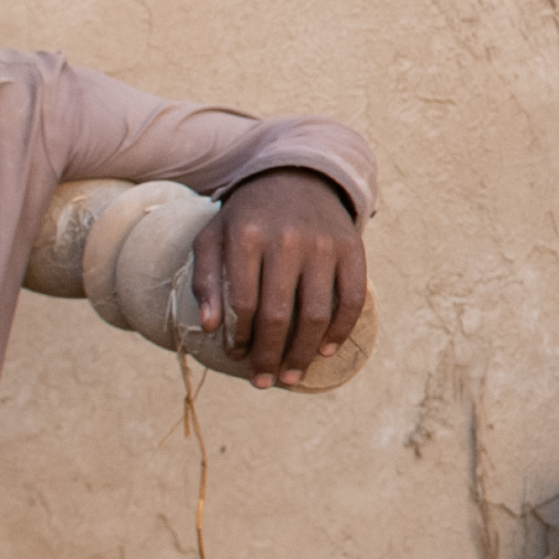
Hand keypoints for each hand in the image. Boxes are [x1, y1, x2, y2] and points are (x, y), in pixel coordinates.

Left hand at [199, 166, 374, 379]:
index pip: (243, 303)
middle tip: (264, 382)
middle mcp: (287, 239)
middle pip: (278, 316)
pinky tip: (325, 350)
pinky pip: (352, 299)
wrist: (296, 176)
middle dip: (269, 357)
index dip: (240, 338)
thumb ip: (206, 279)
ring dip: (303, 354)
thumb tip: (209, 327)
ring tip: (291, 376)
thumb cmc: (248, 217)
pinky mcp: (352, 247)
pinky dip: (340, 331)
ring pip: (316, 314)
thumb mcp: (214, 236)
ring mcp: (323, 244)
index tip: (238, 356)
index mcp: (247, 236)